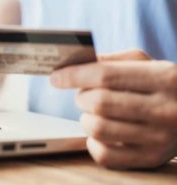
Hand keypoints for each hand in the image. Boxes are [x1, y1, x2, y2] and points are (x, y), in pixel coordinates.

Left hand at [51, 50, 176, 168]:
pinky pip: (105, 156)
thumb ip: (112, 61)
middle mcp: (164, 109)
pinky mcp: (151, 158)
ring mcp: (159, 137)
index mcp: (163, 77)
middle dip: (81, 97)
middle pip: (100, 103)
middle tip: (83, 95)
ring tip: (93, 113)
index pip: (106, 75)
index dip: (74, 76)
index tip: (56, 77)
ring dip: (86, 119)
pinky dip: (93, 144)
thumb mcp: (146, 64)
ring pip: (99, 129)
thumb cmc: (163, 85)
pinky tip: (99, 135)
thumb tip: (74, 65)